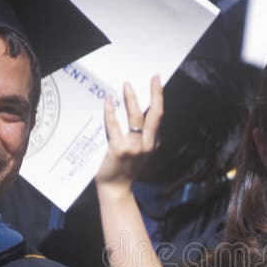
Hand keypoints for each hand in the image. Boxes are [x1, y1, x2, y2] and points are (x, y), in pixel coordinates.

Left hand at [94, 75, 163, 191]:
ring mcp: (134, 147)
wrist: (116, 189)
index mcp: (153, 144)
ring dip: (132, 99)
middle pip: (155, 114)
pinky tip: (108, 102)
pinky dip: (110, 112)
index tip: (156, 82)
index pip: (158, 117)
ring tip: (127, 85)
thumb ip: (140, 138)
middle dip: (155, 93)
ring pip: (136, 117)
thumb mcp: (139, 154)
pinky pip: (114, 126)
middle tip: (153, 77)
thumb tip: (131, 112)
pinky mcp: (119, 149)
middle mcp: (147, 145)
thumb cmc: (124, 169)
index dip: (158, 98)